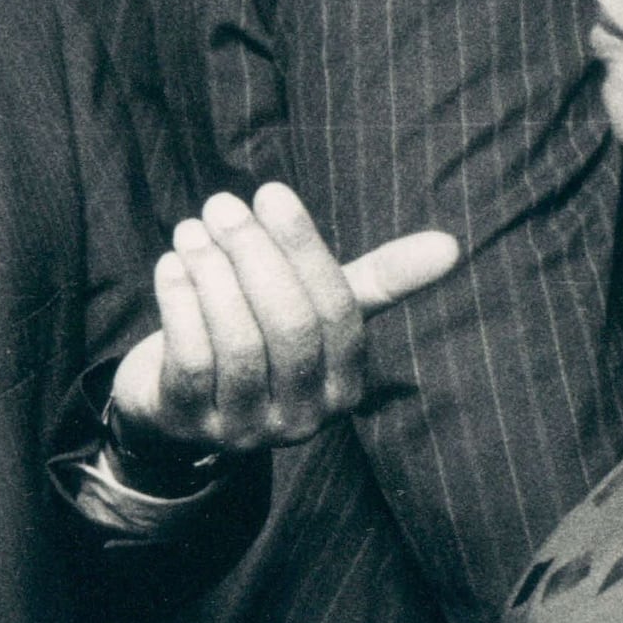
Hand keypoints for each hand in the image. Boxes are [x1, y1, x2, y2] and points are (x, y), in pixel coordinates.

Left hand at [107, 186, 459, 455]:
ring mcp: (245, 430)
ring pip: (239, 343)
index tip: (270, 192)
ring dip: (211, 274)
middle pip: (290, 325)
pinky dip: (179, 305)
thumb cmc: (258, 338)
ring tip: (191, 230)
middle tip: (222, 205)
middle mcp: (303, 418)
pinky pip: (191, 361)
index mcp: (344, 386)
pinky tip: (170, 266)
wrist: (173, 403)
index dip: (303, 247)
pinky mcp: (189, 426)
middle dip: (254, 255)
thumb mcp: (314, 310)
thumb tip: (451, 245)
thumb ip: (378, 280)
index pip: (338, 310)